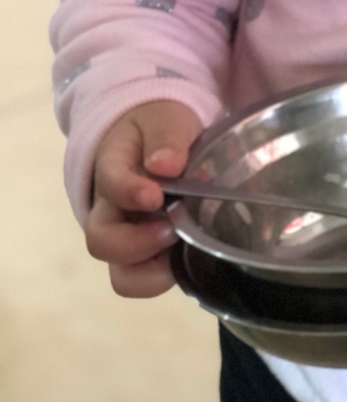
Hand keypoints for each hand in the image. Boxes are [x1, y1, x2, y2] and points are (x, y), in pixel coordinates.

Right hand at [86, 100, 202, 297]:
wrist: (159, 139)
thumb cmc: (160, 128)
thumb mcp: (166, 120)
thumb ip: (166, 138)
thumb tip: (165, 165)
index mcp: (111, 166)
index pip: (109, 183)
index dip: (129, 193)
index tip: (155, 195)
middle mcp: (109, 210)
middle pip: (102, 241)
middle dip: (136, 243)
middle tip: (173, 228)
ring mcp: (125, 237)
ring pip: (121, 274)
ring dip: (152, 270)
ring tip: (182, 248)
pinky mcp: (146, 256)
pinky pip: (145, 281)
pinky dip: (165, 277)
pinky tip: (189, 255)